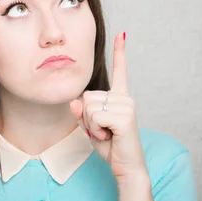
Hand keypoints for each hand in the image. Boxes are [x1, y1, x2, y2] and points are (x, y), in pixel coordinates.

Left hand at [69, 32, 147, 180]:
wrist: (126, 167)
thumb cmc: (111, 146)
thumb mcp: (90, 126)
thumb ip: (81, 112)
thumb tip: (74, 101)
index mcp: (119, 98)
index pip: (120, 70)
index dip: (120, 52)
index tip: (123, 33)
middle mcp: (125, 98)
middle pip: (87, 96)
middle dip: (86, 116)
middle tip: (103, 130)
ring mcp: (126, 106)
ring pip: (89, 107)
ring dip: (91, 124)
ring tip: (107, 133)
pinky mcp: (125, 116)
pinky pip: (95, 116)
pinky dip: (96, 129)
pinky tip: (109, 136)